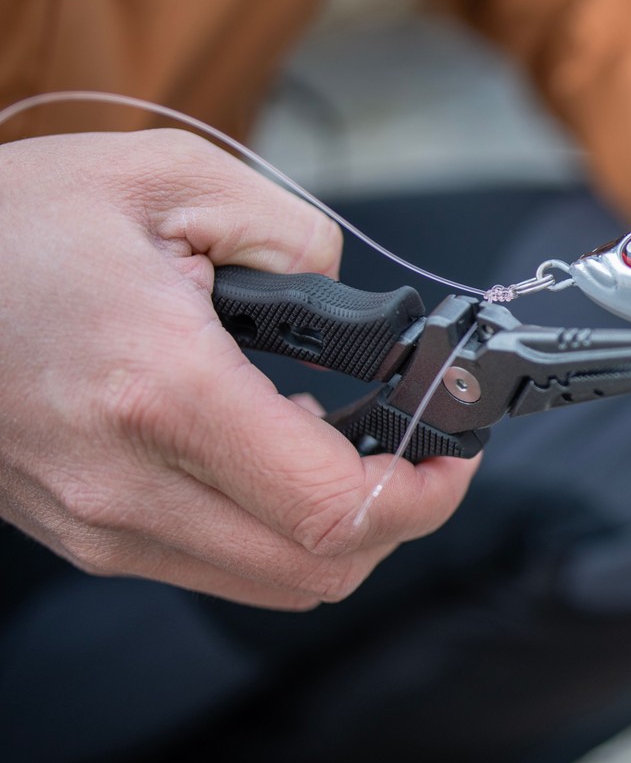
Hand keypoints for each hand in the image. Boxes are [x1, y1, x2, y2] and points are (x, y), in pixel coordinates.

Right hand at [0, 130, 478, 609]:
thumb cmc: (13, 224)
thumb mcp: (169, 179)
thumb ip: (292, 234)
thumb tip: (353, 295)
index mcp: (160, 390)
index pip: (332, 506)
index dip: (423, 495)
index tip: (453, 457)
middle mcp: (125, 481)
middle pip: (316, 571)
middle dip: (395, 520)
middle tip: (416, 455)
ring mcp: (95, 521)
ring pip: (269, 583)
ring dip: (332, 530)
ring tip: (334, 445)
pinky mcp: (77, 532)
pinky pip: (211, 564)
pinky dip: (269, 530)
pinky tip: (264, 453)